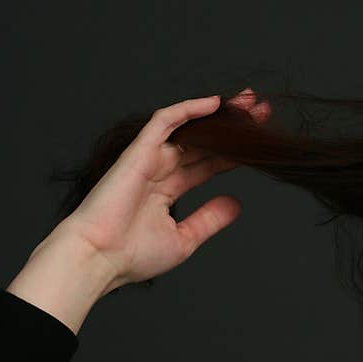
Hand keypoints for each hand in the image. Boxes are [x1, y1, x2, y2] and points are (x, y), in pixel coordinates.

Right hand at [52, 88, 270, 294]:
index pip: (207, 164)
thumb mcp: (184, 239)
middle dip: (233, 128)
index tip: (259, 144)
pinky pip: (165, 121)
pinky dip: (190, 109)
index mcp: (166, 190)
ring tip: (251, 103)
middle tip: (263, 114)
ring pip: (190, 127)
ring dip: (220, 114)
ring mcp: (149, 159)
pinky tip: (217, 103)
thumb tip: (236, 202)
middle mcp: (159, 170)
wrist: (100, 258)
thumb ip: (209, 219)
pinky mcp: (139, 151)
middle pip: (204, 141)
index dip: (233, 152)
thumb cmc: (132, 255)